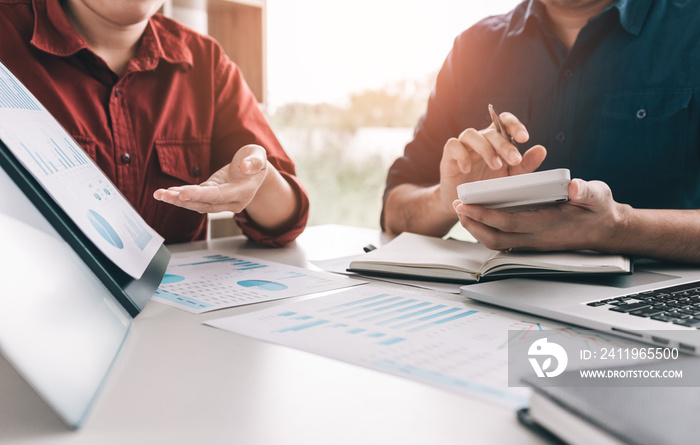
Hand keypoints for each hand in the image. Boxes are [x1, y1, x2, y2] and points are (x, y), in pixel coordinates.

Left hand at [153, 144, 268, 213]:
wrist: (255, 171)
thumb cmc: (256, 161)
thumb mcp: (259, 156)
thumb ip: (254, 161)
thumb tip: (245, 167)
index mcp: (243, 192)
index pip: (219, 195)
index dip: (200, 195)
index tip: (183, 193)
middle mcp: (232, 201)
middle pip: (205, 203)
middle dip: (183, 200)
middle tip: (163, 195)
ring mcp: (221, 200)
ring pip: (198, 203)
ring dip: (178, 200)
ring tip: (159, 194)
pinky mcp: (213, 195)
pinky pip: (196, 198)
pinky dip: (182, 195)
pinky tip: (168, 192)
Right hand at [437, 112, 546, 216]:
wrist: (466, 204)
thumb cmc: (489, 186)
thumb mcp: (510, 177)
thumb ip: (525, 165)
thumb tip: (541, 149)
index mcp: (495, 140)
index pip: (504, 122)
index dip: (514, 125)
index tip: (524, 138)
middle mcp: (480, 139)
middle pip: (491, 132)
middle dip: (505, 145)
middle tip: (514, 160)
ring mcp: (463, 146)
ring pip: (472, 134)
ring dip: (485, 149)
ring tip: (495, 166)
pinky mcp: (449, 155)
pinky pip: (453, 145)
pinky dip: (462, 156)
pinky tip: (468, 169)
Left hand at [452, 179, 629, 252]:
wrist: (608, 230)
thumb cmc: (600, 210)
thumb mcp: (598, 195)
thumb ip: (586, 192)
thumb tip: (575, 188)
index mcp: (547, 225)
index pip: (507, 222)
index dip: (483, 214)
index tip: (465, 203)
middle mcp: (537, 238)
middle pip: (494, 237)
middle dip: (472, 224)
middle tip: (456, 206)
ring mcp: (533, 243)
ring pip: (497, 242)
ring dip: (477, 229)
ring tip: (463, 211)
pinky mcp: (533, 243)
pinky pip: (504, 241)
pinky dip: (488, 231)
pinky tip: (480, 218)